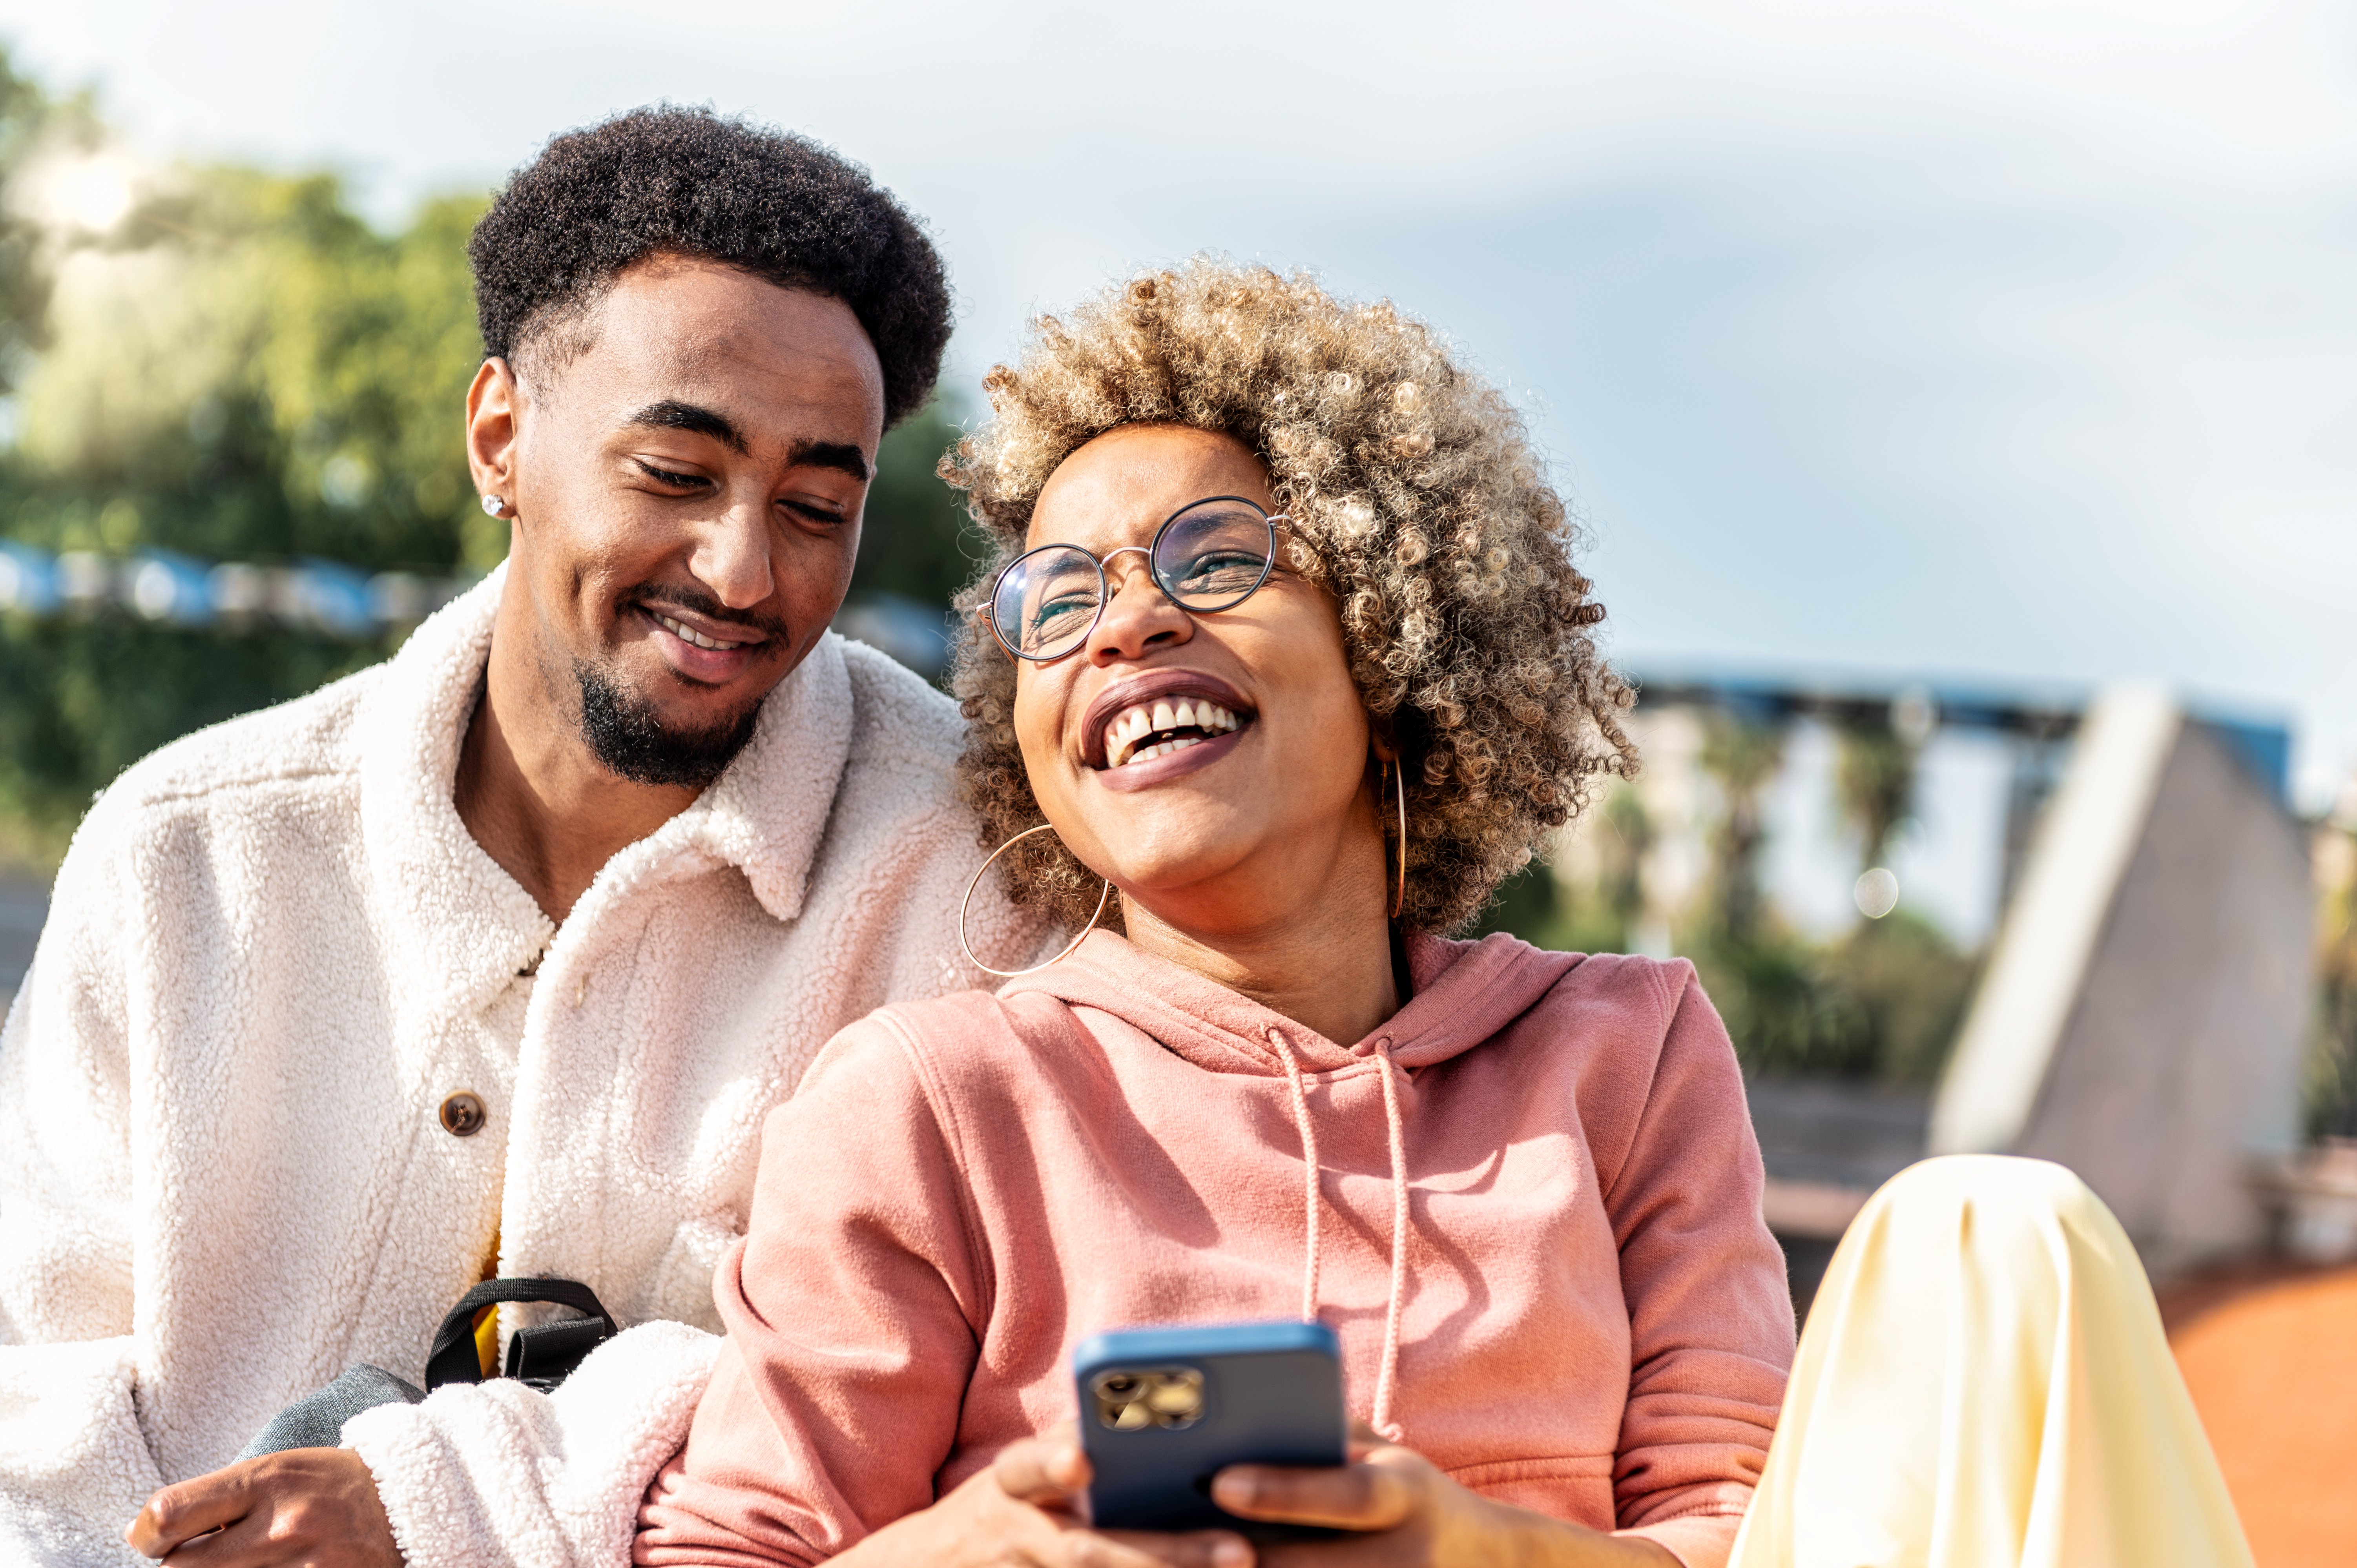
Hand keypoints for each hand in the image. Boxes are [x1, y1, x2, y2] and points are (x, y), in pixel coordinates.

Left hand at [125, 1447, 400, 1565]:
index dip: (146, 1534)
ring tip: (243, 1562)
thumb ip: (219, 1498)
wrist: (412, 1506)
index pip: (168, 1515)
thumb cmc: (333, 1486)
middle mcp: (284, 1527)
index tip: (155, 1538)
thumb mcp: (279, 1470)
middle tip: (203, 1556)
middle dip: (182, 1566)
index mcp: (270, 1480)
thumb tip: (146, 1532)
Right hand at [834, 1424, 1249, 1567]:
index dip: (1053, 1464)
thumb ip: (1072, 1443)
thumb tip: (1154, 1405)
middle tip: (1241, 1551)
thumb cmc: (1001, 1508)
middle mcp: (1016, 1537)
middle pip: (1088, 1554)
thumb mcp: (1023, 1469)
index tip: (1084, 1460)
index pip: (1028, 1467)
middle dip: (1164, 1554)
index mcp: (1011, 1483)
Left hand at [1211, 1429, 1678, 1567]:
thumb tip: (1238, 1413)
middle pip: (1304, 1566)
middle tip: (1161, 1536)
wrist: (1483, 1564)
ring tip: (1169, 1558)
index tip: (1218, 1480)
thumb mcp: (1384, 1453)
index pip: (1346, 1496)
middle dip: (1230, 1553)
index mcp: (1409, 1493)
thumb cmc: (1408, 1493)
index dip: (1282, 1492)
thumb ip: (1325, 1433)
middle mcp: (1408, 1556)